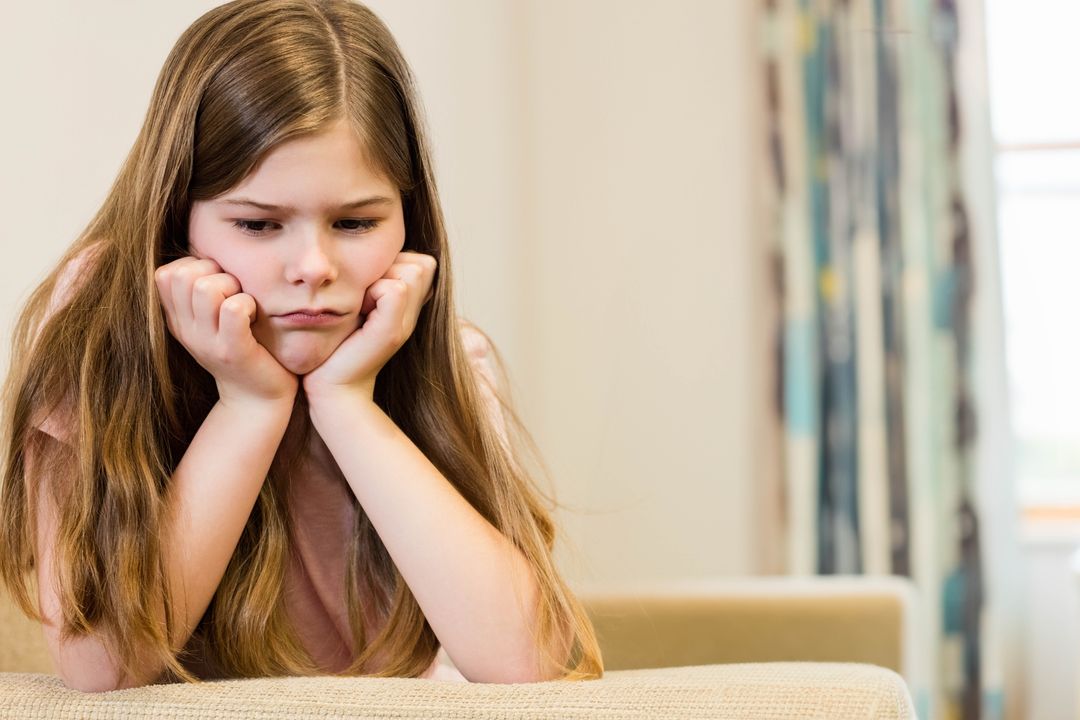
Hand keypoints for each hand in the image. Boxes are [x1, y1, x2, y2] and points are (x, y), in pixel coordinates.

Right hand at [155, 256, 298, 406]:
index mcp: (177, 319)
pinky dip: (248, 303)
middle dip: (214, 272)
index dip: (194, 266)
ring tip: (244, 303)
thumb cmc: (243, 347)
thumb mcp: (212, 320)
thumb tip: (206, 250)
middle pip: (183, 275)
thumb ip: (201, 291)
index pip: (164, 273)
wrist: (257, 398)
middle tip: (233, 292)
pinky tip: (254, 316)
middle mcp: (185, 330)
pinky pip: (234, 308)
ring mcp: (206, 342)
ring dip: (232, 286)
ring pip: (206, 287)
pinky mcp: (232, 351)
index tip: (216, 283)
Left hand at [303, 251, 436, 402]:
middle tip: (363, 301)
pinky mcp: (393, 332)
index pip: (421, 261)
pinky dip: (372, 293)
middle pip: (419, 263)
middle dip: (388, 270)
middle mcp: (414, 314)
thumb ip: (375, 280)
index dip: (394, 266)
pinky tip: (359, 316)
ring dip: (378, 281)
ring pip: (409, 272)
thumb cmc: (336, 345)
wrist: (331, 386)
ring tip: (360, 308)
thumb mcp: (359, 305)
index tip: (368, 294)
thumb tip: (375, 254)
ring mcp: (407, 323)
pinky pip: (395, 288)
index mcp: (409, 305)